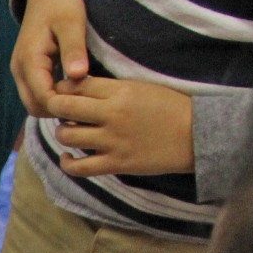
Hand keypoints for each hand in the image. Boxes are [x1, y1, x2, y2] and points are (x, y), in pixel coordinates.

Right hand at [11, 0, 87, 117]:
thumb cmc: (61, 3)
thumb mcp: (71, 22)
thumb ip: (73, 49)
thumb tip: (77, 76)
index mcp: (29, 61)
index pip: (42, 98)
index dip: (64, 105)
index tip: (88, 103)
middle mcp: (19, 71)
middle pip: (35, 106)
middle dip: (58, 109)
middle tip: (86, 103)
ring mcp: (20, 72)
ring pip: (34, 103)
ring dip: (55, 105)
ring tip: (80, 97)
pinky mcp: (26, 71)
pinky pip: (36, 94)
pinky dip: (52, 97)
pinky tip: (72, 90)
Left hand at [48, 77, 194, 176]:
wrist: (197, 135)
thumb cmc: (171, 108)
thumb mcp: (142, 88)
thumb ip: (112, 89)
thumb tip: (80, 88)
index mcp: (120, 91)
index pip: (77, 85)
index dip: (63, 87)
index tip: (62, 91)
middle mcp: (112, 114)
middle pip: (64, 107)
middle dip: (55, 107)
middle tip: (58, 110)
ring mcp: (112, 141)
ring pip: (67, 135)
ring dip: (62, 132)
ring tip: (69, 130)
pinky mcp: (116, 163)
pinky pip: (79, 167)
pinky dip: (67, 163)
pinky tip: (68, 157)